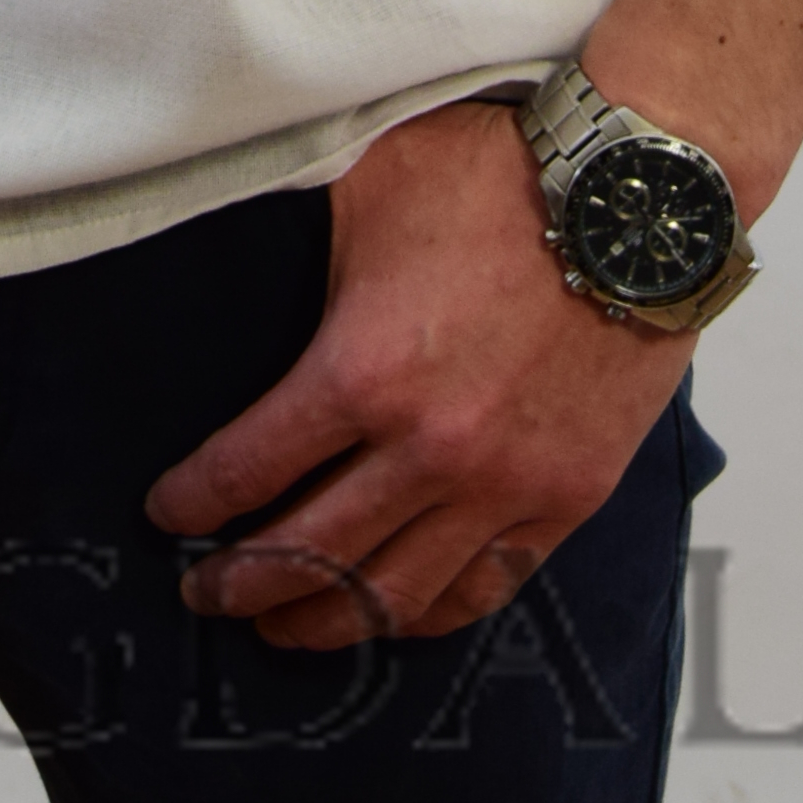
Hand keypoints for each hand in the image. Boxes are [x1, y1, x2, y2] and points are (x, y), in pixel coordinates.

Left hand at [143, 99, 688, 647]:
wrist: (633, 199)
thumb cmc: (504, 174)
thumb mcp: (373, 182)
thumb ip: (307, 235)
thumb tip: (249, 233)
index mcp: (362, 371)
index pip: (248, 468)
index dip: (195, 502)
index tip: (168, 514)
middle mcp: (427, 450)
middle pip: (308, 551)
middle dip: (241, 583)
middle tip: (206, 594)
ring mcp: (500, 486)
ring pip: (393, 593)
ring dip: (326, 620)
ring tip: (284, 628)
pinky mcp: (564, 498)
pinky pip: (483, 587)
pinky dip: (427, 613)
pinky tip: (392, 615)